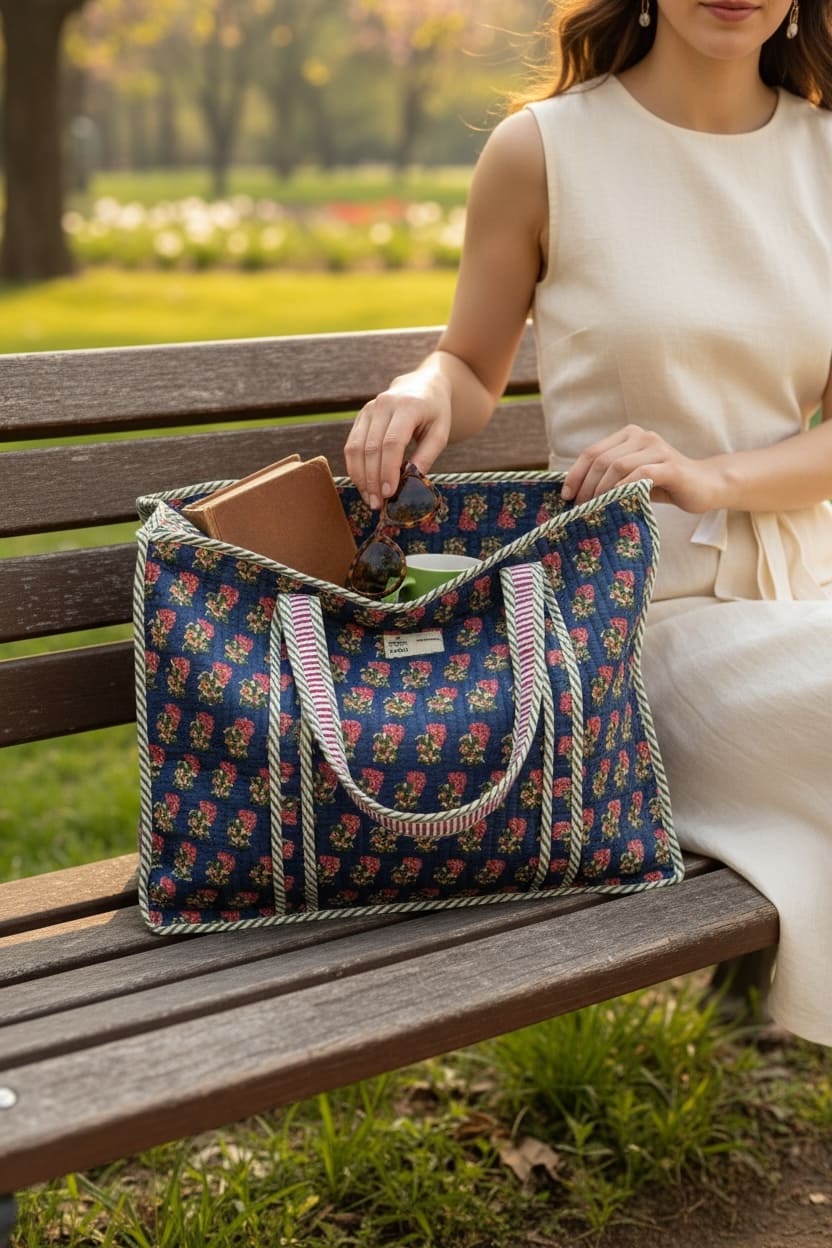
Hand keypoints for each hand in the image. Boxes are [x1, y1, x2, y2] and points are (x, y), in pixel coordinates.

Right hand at [345, 380, 450, 510]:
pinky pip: (351, 445)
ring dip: (360, 477)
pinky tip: (363, 484)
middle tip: (377, 504)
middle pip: (371, 448)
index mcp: (407, 406)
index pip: (392, 442)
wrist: (422, 385)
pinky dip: (355, 467)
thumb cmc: (435, 412)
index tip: (389, 493)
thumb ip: (427, 456)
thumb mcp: (440, 432)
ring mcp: (368, 409)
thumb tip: (411, 482)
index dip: (388, 470)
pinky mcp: (360, 416)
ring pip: (355, 448)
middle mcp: (383, 404)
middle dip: (372, 479)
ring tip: (369, 498)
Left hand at [561, 424, 724, 513]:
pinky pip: (639, 475)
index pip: (592, 452)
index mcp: (629, 436)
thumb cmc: (665, 485)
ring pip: (617, 466)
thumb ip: (610, 478)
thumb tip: (575, 494)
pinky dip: (622, 490)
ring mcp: (656, 449)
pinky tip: (615, 504)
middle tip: (580, 508)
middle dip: (585, 486)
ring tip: (594, 509)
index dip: (575, 474)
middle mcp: (641, 436)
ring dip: (601, 490)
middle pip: (601, 460)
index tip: (566, 496)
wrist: (705, 486)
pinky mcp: (670, 466)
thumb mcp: (632, 479)